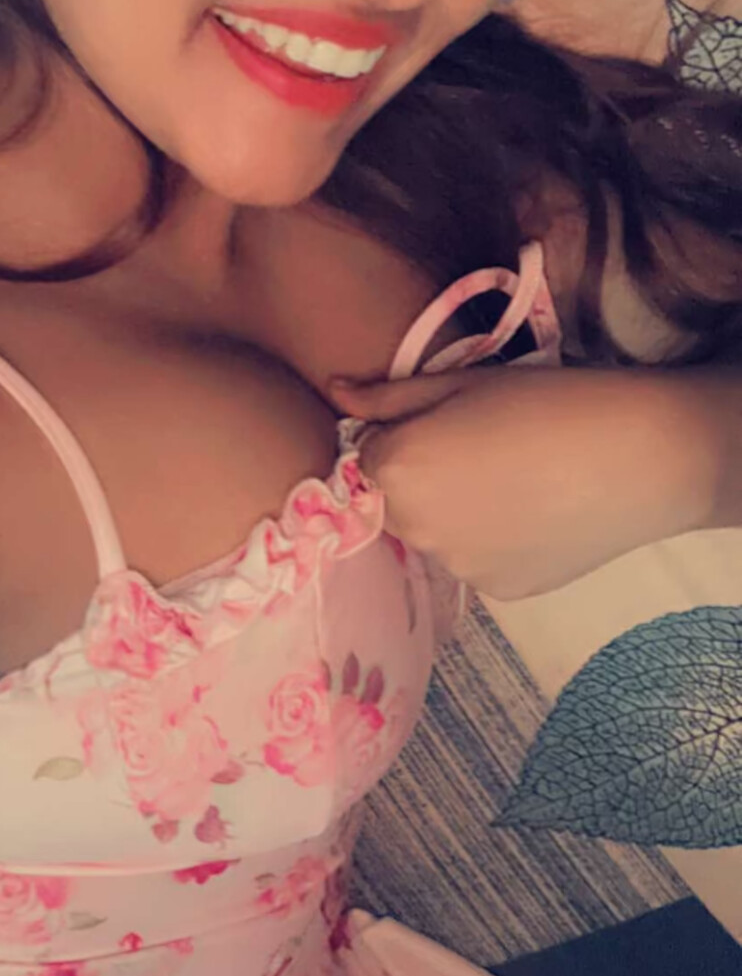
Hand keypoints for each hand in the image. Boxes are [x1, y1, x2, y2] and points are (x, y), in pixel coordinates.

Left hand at [331, 365, 717, 599]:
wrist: (641, 456)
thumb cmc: (549, 402)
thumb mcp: (463, 383)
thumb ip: (389, 397)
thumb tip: (335, 391)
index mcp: (397, 470)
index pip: (366, 456)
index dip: (405, 434)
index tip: (451, 422)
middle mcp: (413, 529)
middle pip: (395, 502)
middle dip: (422, 478)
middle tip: (486, 449)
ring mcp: (455, 567)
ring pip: (436, 535)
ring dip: (455, 513)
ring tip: (517, 480)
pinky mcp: (496, 592)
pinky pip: (474, 561)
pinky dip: (493, 542)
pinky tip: (535, 513)